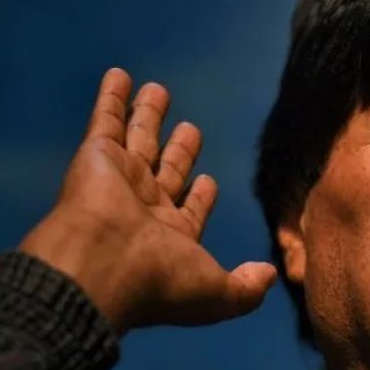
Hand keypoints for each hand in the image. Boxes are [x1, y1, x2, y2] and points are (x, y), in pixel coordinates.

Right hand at [19, 68, 276, 332]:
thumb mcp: (217, 295)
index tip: (208, 180)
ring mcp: (120, 179)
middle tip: (192, 129)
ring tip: (158, 90)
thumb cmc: (159, 281)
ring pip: (139, 138)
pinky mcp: (98, 155)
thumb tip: (271, 276)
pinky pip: (106, 118)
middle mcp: (144, 208)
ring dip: (148, 115)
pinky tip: (119, 75)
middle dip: (179, 151)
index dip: (200, 196)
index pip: (190, 210)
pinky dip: (112, 97)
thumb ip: (245, 287)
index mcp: (171, 238)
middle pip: (166, 170)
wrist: (100, 266)